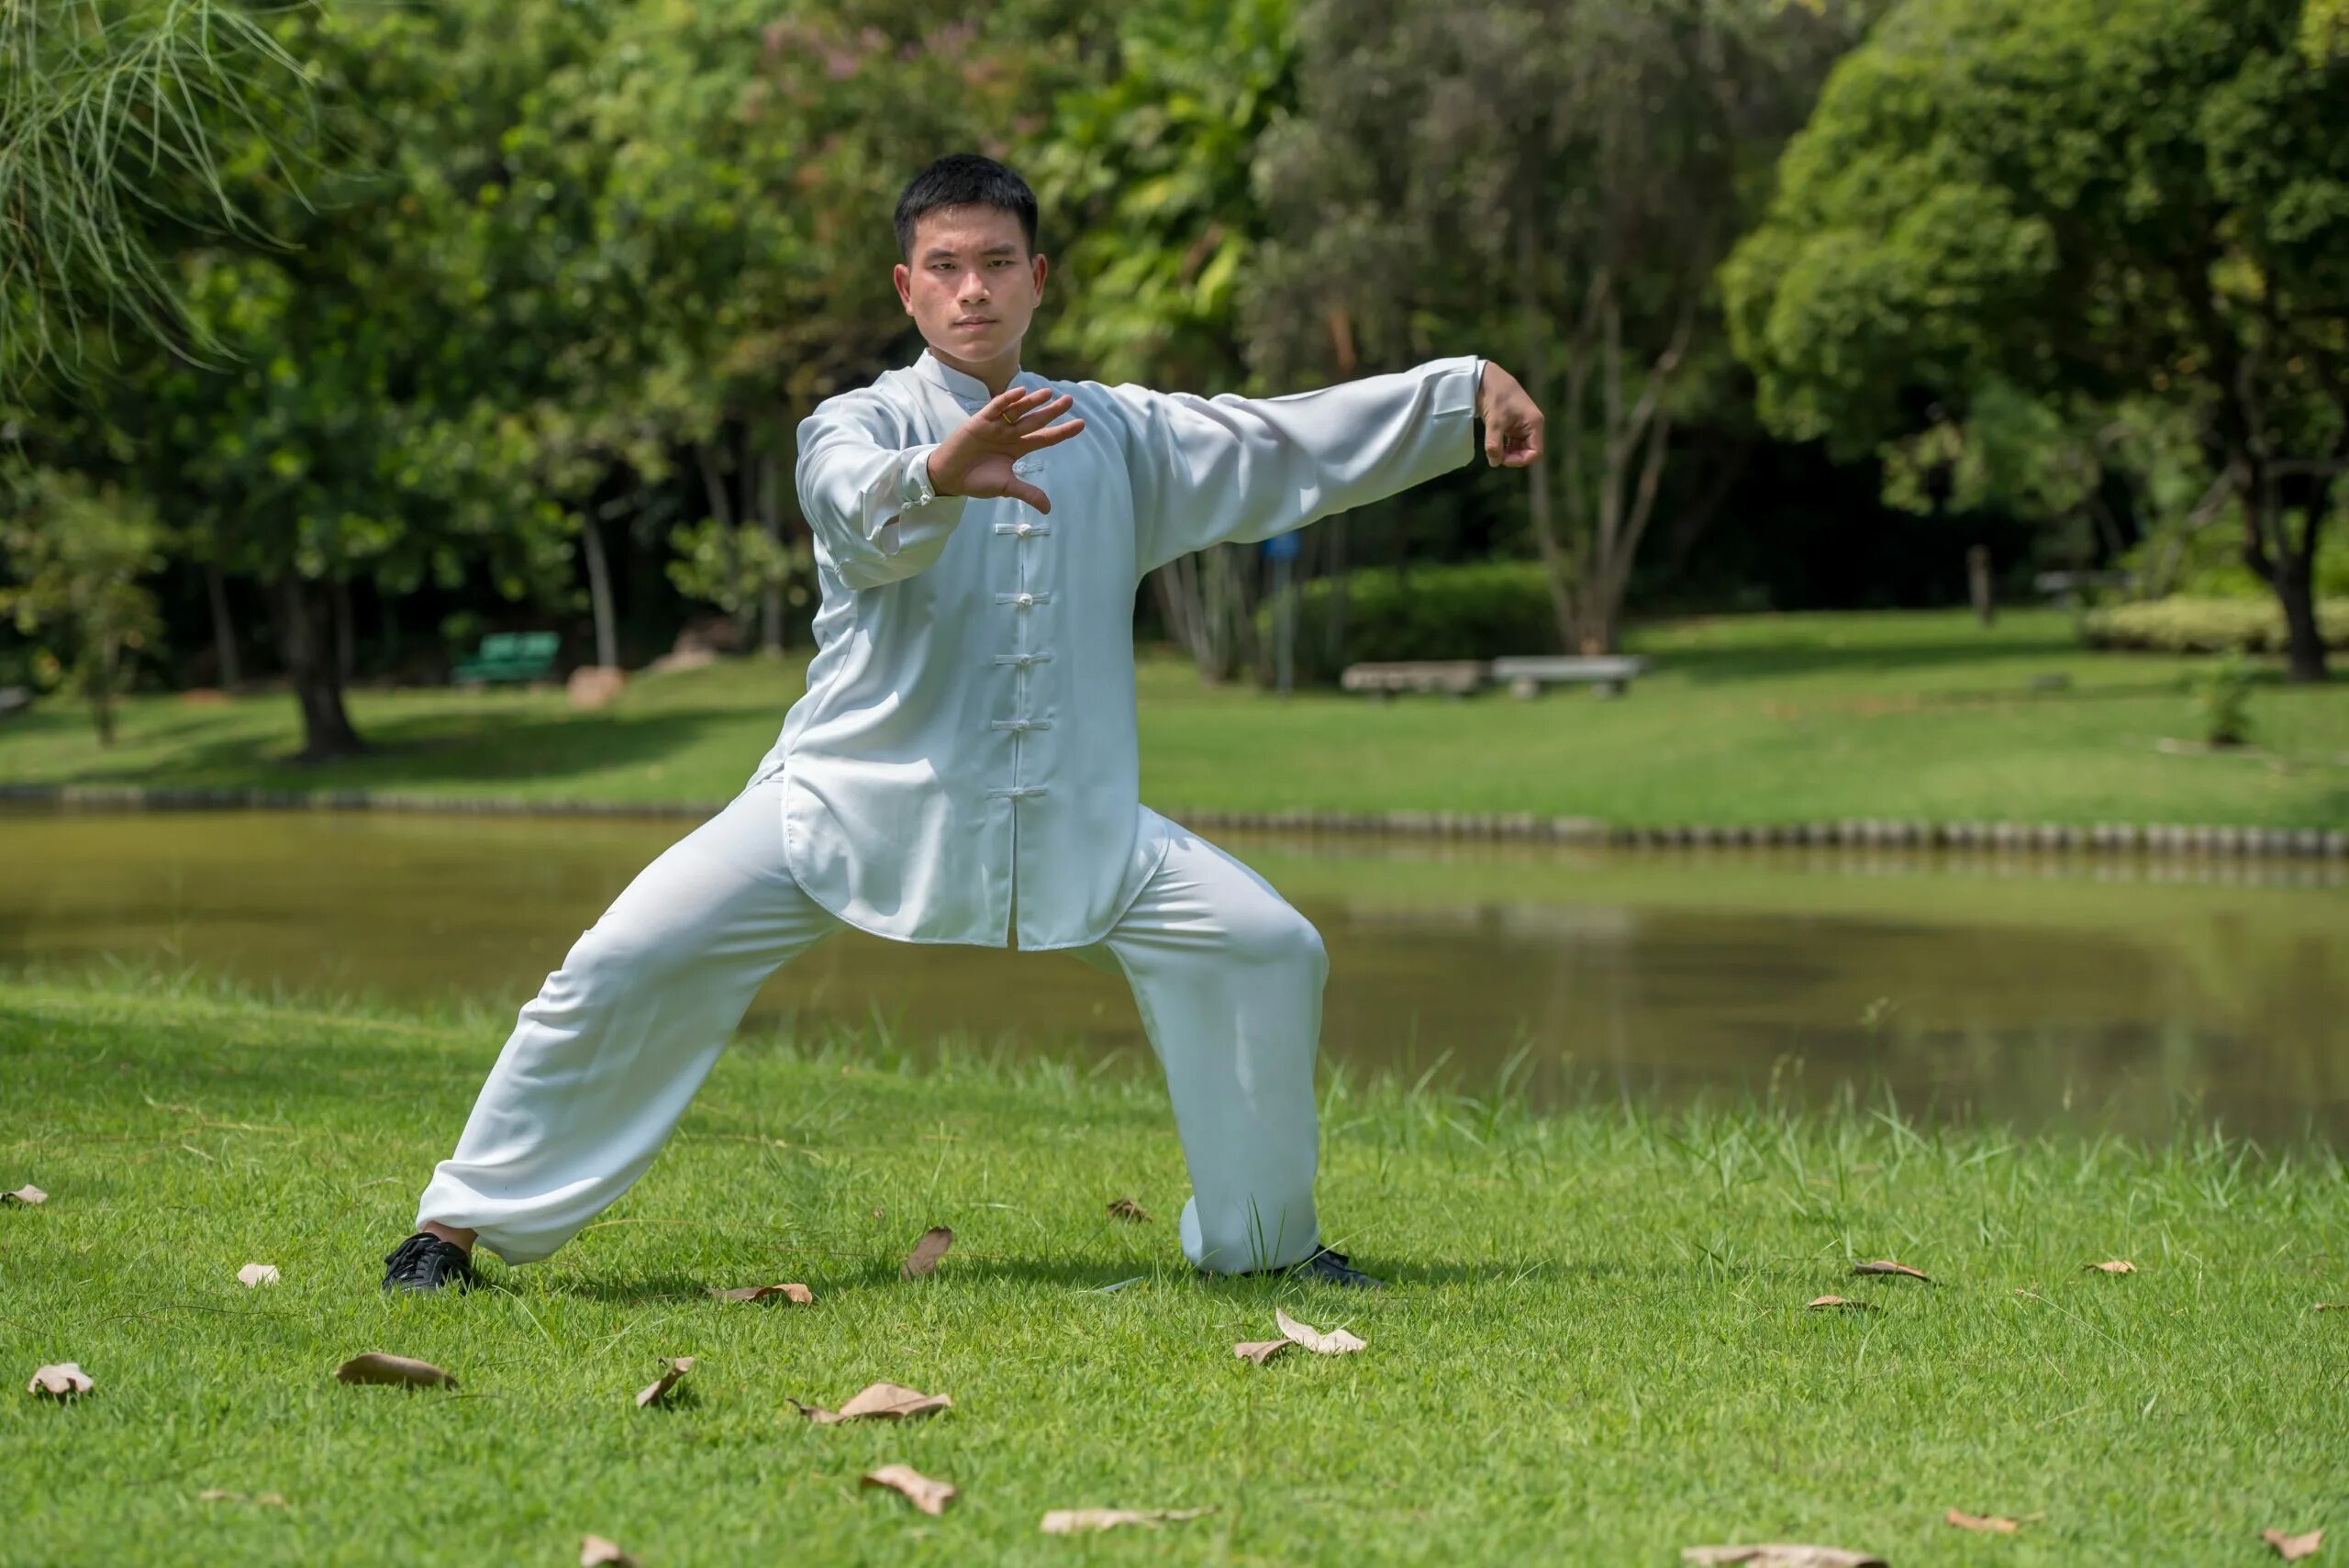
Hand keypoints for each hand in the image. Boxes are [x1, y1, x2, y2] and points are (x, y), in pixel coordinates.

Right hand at [928, 386, 1086, 511]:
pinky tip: (1020, 393)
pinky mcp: (979, 422)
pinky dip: (1006, 400)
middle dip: (1052, 411)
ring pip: (1018, 411)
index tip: (1081, 424)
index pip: (1045, 438)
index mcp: (1018, 448)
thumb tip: (1048, 509)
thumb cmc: (977, 481)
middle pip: (1035, 420)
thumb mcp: (1007, 488)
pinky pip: (995, 408)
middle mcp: (1010, 434)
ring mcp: (996, 426)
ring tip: (1048, 394)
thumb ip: (1028, 493)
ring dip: (1032, 402)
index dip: (1062, 431)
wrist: (949, 478)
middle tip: (1070, 400)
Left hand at [1476, 362, 1543, 467]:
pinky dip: (1504, 446)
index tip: (1503, 459)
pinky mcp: (1514, 424)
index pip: (1535, 452)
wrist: (1487, 378)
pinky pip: (1513, 441)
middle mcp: (1532, 425)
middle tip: (1495, 455)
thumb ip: (1494, 444)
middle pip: (1528, 451)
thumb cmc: (1495, 397)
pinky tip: (1494, 444)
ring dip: (1508, 452)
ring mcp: (1523, 425)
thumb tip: (1495, 463)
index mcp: (1534, 424)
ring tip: (1493, 449)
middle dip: (1512, 457)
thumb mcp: (1494, 422)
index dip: (1520, 460)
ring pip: (1520, 447)